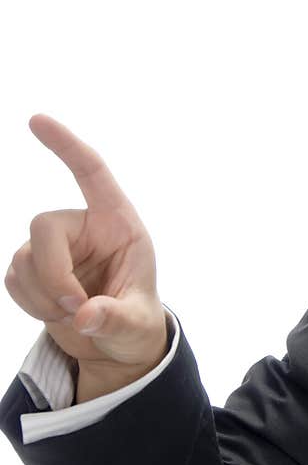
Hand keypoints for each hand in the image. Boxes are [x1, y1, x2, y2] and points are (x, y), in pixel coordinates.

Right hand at [5, 115, 166, 401]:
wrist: (117, 345)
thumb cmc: (137, 324)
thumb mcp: (137, 325)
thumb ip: (116, 318)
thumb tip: (86, 316)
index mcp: (119, 224)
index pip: (92, 174)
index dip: (67, 146)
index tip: (36, 120)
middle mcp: (84, 228)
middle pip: (42, 225)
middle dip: (51, 271)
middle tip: (74, 305)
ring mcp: (54, 247)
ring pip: (23, 258)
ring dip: (42, 295)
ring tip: (75, 313)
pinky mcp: (32, 269)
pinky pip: (13, 279)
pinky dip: (31, 303)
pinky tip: (57, 313)